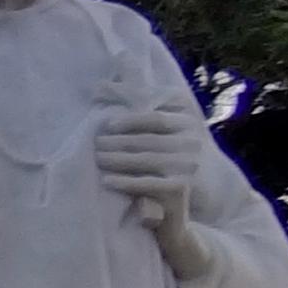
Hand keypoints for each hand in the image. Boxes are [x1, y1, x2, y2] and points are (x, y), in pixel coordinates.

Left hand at [94, 105, 211, 279]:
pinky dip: (125, 182)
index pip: (155, 117)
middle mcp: (191, 142)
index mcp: (188, 123)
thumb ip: (140, 108)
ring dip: (117, 159)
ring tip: (96, 158)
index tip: (106, 124)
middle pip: (146, 139)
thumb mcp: (162, 133)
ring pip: (145, 160)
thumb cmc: (169, 162)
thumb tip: (101, 82)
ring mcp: (188, 166)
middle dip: (117, 142)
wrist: (193, 204)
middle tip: (94, 144)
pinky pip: (147, 183)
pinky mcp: (181, 189)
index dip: (129, 120)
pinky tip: (106, 180)